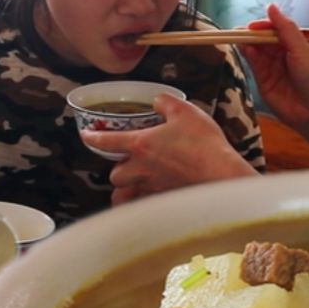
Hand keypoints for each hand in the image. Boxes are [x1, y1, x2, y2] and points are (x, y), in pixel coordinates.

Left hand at [82, 95, 256, 204]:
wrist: (222, 175)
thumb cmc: (204, 144)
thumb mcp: (185, 112)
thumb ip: (165, 103)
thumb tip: (157, 100)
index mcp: (141, 145)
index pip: (107, 142)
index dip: (93, 137)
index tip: (86, 135)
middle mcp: (141, 169)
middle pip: (114, 174)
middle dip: (117, 168)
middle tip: (127, 162)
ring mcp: (152, 187)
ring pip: (123, 195)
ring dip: (124, 189)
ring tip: (131, 185)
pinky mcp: (165, 200)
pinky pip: (143, 206)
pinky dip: (140, 204)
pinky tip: (147, 201)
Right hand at [240, 4, 308, 130]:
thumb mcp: (302, 49)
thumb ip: (285, 29)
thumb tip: (271, 7)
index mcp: (298, 44)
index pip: (277, 30)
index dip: (265, 25)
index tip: (253, 25)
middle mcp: (284, 54)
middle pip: (264, 39)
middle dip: (253, 34)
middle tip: (240, 31)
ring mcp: (273, 67)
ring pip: (257, 51)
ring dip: (248, 44)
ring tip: (239, 38)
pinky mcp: (263, 80)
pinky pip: (254, 64)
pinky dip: (249, 56)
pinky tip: (245, 49)